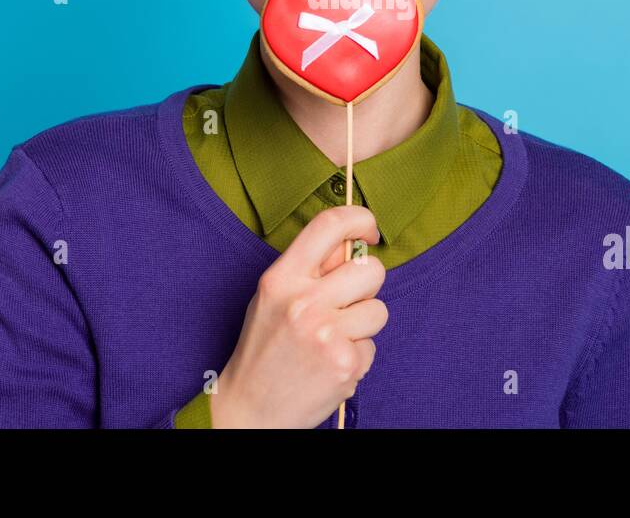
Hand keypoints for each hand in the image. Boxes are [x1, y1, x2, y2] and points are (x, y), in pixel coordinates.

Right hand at [209, 204, 386, 427]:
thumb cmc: (264, 348)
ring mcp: (326, 334)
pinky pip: (373, 346)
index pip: (330, 224)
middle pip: (371, 271)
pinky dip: (357, 356)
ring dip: (363, 325)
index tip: (369, 231)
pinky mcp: (345, 364)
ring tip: (332, 340)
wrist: (250, 409)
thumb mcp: (274, 296)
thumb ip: (311, 267)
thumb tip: (352, 241)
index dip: (360, 219)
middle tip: (343, 306)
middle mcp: (304, 302)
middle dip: (365, 287)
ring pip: (379, 310)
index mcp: (282, 277)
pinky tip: (330, 364)